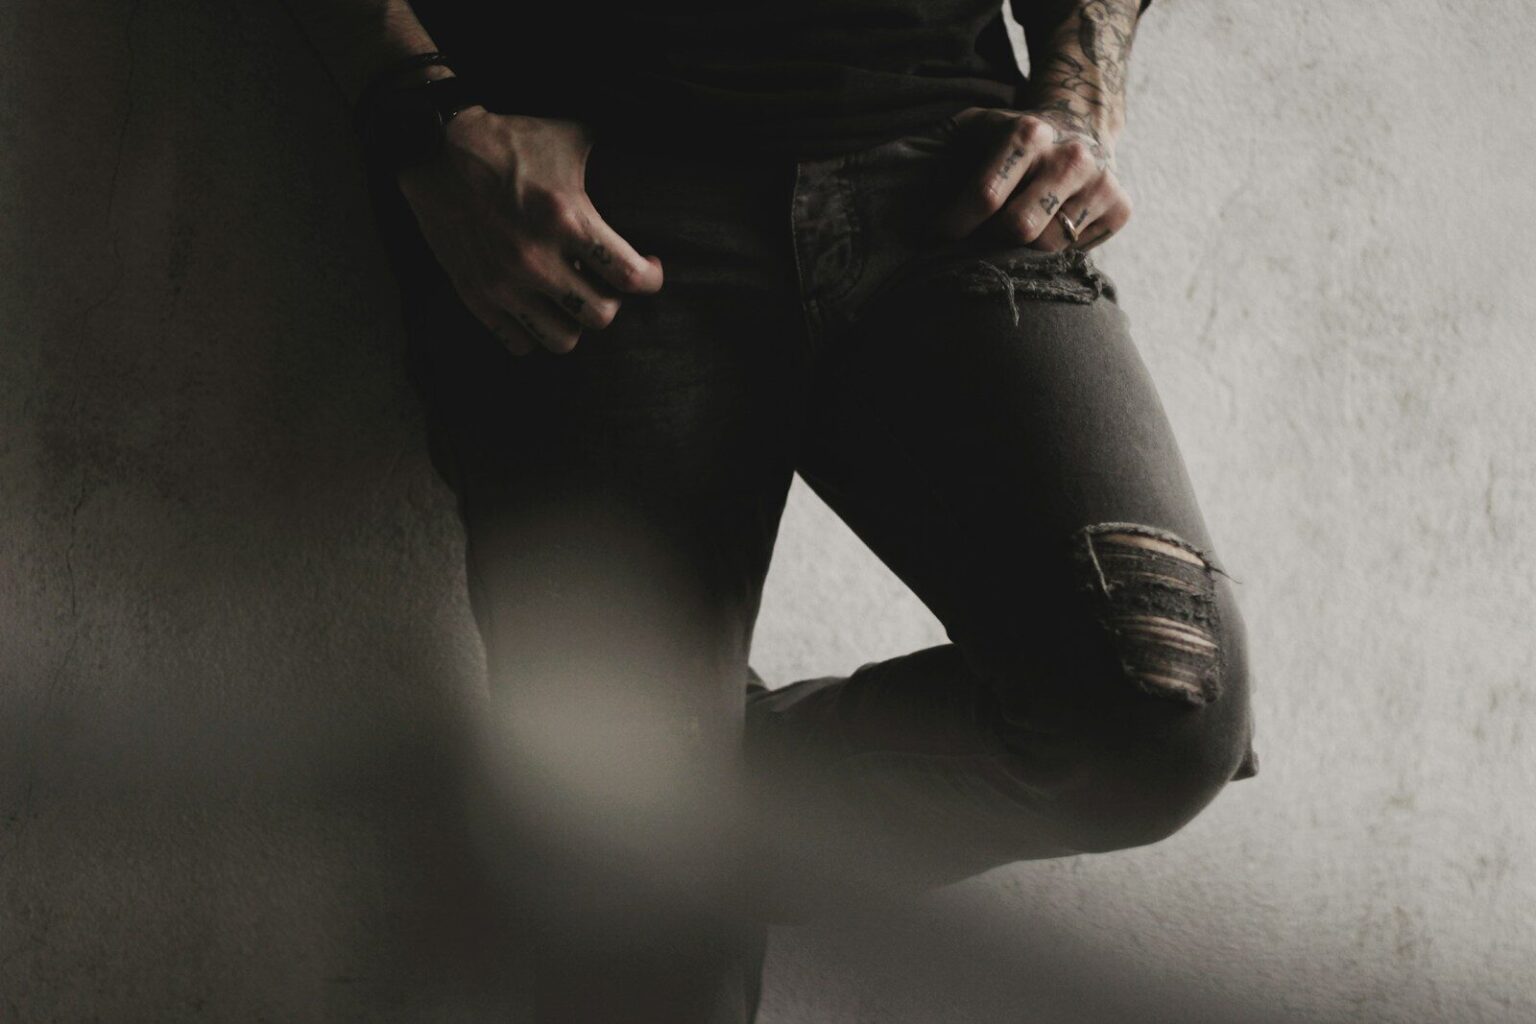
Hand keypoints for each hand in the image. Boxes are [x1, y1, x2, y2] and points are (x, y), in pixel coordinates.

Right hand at [396, 108, 663, 354]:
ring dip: (575, 323)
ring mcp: (503, 283)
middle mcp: (536, 258)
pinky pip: (518, 343)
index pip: (629, 277)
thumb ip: (613, 151)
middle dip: (612, 300)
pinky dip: (534, 334)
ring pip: (562, 340)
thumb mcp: (569, 135)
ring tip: (573, 302)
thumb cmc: (510, 140)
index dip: (650, 278)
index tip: (648, 268)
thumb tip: (658, 141)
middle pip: (601, 316)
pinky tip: (539, 310)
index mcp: (566, 218)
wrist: (435, 149)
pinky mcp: (476, 295)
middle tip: (607, 284)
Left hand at [934, 107, 1130, 252]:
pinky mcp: (1122, 207)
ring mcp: (1102, 182)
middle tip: (979, 236)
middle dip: (990, 240)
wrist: (1081, 123)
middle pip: (1018, 230)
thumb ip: (943, 157)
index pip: (985, 197)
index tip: (935, 236)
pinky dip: (1056, 249)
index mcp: (1028, 132)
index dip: (953, 225)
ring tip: (1013, 230)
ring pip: (1047, 248)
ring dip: (1021, 249)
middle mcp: (1071, 155)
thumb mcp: (974, 130)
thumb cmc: (1009, 140)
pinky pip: (1076, 253)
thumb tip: (902, 206)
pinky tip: (1051, 224)